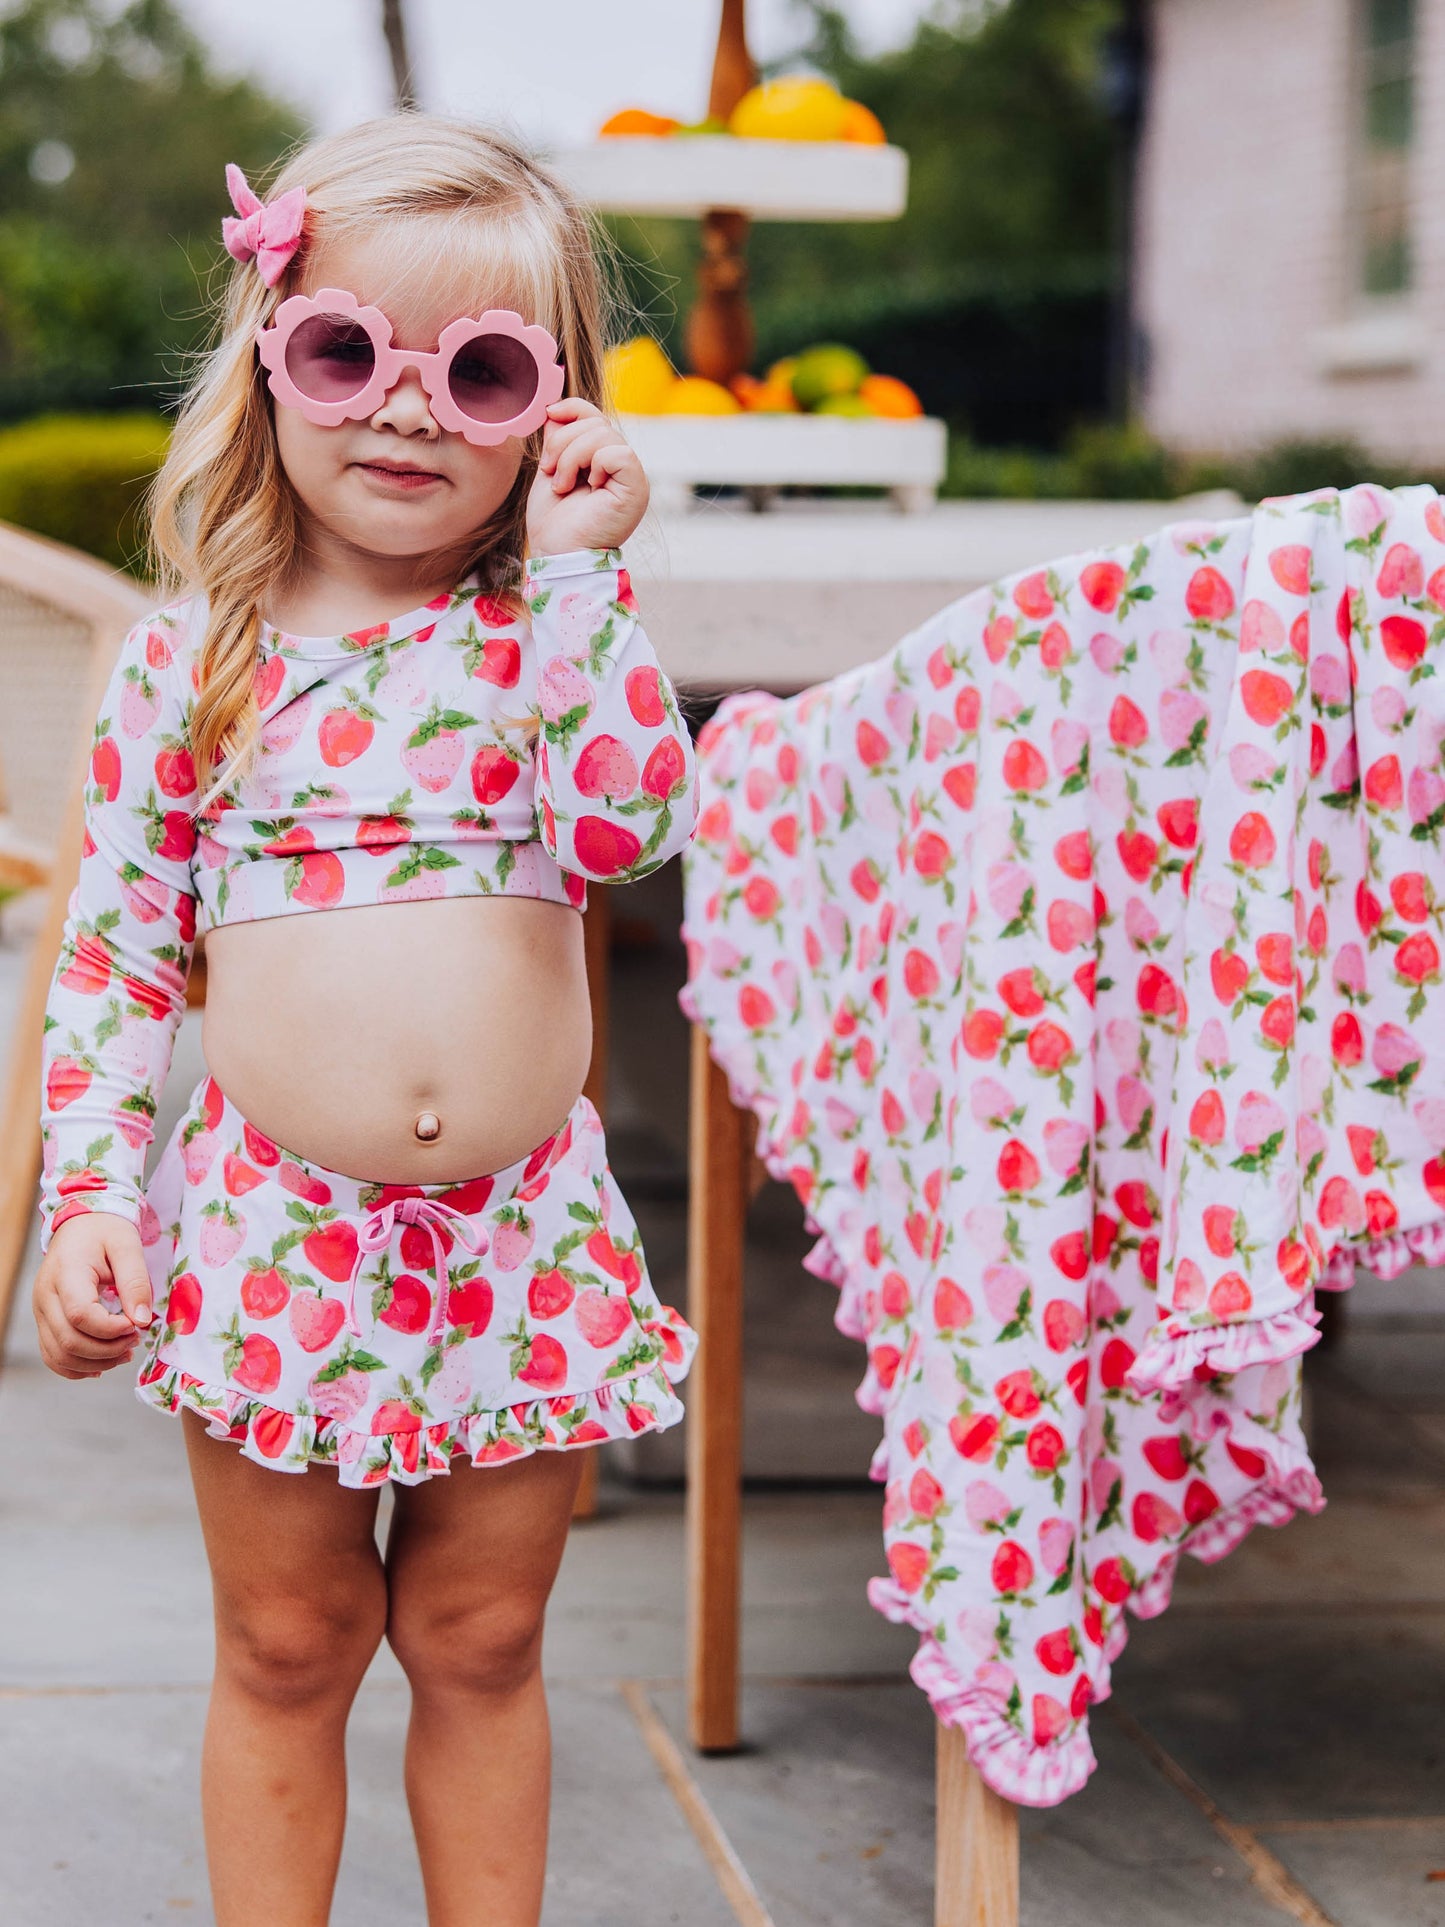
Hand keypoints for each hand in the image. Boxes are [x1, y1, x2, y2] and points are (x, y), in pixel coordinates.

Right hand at [32, 1214, 153, 1379]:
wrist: (81, 1226)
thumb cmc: (105, 1232)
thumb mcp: (127, 1246)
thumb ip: (135, 1282)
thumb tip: (141, 1320)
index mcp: (65, 1273)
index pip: (80, 1314)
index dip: (111, 1328)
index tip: (136, 1324)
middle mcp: (45, 1295)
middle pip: (69, 1341)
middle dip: (108, 1350)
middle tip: (136, 1339)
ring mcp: (41, 1311)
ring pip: (59, 1355)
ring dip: (95, 1362)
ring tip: (125, 1351)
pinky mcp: (44, 1321)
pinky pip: (53, 1356)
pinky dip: (78, 1367)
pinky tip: (104, 1362)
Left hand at [526, 397, 648, 554]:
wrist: (557, 553)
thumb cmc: (553, 520)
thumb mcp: (550, 468)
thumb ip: (557, 439)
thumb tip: (555, 409)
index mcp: (602, 457)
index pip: (593, 414)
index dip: (570, 408)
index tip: (547, 416)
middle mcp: (620, 464)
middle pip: (595, 421)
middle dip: (562, 442)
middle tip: (551, 472)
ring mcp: (631, 475)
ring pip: (603, 434)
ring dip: (571, 457)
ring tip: (563, 485)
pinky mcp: (636, 487)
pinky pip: (618, 453)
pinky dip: (595, 465)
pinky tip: (589, 488)